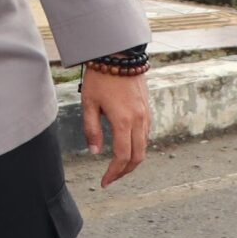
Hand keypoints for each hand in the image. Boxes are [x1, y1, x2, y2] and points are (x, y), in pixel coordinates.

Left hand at [79, 67, 151, 187]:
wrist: (120, 55)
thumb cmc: (100, 78)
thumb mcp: (89, 103)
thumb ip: (92, 129)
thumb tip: (96, 152)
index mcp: (123, 121)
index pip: (122, 156)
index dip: (114, 172)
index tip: (104, 182)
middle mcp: (139, 120)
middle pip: (138, 157)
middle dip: (125, 171)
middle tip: (111, 178)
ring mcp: (146, 115)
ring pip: (144, 146)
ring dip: (132, 160)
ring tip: (117, 166)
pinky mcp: (147, 109)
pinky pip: (146, 134)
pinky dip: (138, 146)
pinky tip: (126, 147)